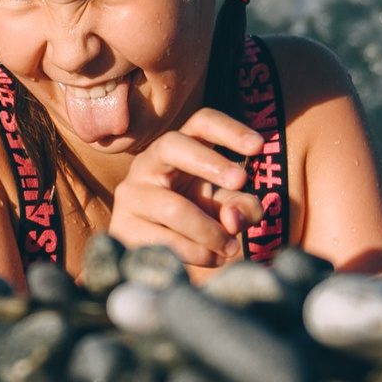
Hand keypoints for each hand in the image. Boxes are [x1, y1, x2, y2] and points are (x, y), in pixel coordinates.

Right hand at [104, 107, 266, 269]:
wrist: (156, 253)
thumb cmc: (198, 219)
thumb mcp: (227, 208)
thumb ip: (244, 207)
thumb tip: (232, 219)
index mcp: (180, 149)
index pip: (201, 122)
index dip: (229, 129)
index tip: (259, 146)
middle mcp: (150, 162)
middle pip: (172, 144)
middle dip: (209, 161)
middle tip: (241, 181)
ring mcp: (131, 193)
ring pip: (172, 206)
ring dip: (209, 230)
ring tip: (231, 247)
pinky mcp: (122, 225)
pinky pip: (163, 239)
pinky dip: (196, 253)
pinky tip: (212, 258)